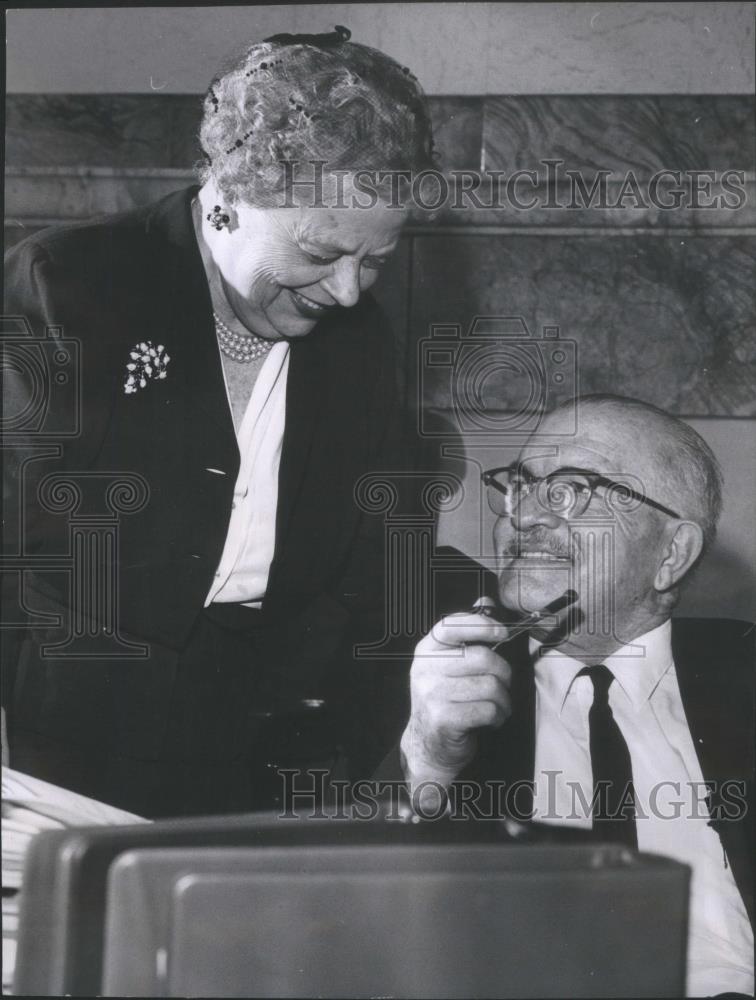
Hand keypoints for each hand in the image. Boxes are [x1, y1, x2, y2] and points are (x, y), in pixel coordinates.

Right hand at [400, 602, 512, 792]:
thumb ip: (467, 632)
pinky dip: (498, 716)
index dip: (482, 625)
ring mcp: (431, 694)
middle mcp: (425, 669)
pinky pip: (488, 710)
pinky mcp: (443, 719)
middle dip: (503, 673)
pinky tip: (491, 719)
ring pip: (490, 686)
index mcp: (427, 650)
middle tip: (502, 684)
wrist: (429, 744)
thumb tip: (486, 600)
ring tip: (496, 705)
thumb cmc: (447, 698)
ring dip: (503, 699)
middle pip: (483, 658)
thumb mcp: (450, 663)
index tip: (503, 632)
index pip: (452, 625)